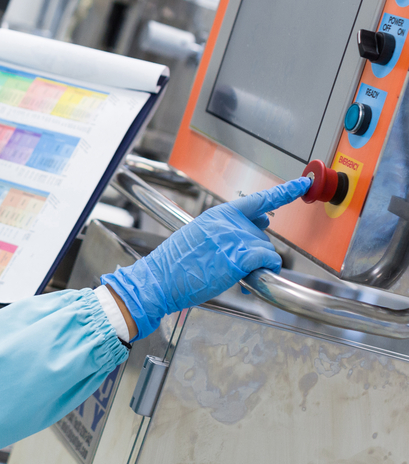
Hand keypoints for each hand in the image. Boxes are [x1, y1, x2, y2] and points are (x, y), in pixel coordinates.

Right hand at [101, 177, 309, 339]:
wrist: (159, 279)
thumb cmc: (177, 264)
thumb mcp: (199, 237)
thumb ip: (228, 229)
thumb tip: (261, 223)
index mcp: (217, 215)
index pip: (257, 200)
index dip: (284, 192)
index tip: (302, 184)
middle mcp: (227, 222)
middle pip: (262, 233)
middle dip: (255, 250)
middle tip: (234, 265)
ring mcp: (233, 237)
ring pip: (265, 248)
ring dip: (257, 264)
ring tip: (234, 274)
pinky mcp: (238, 256)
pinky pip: (268, 258)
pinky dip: (266, 268)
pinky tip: (252, 278)